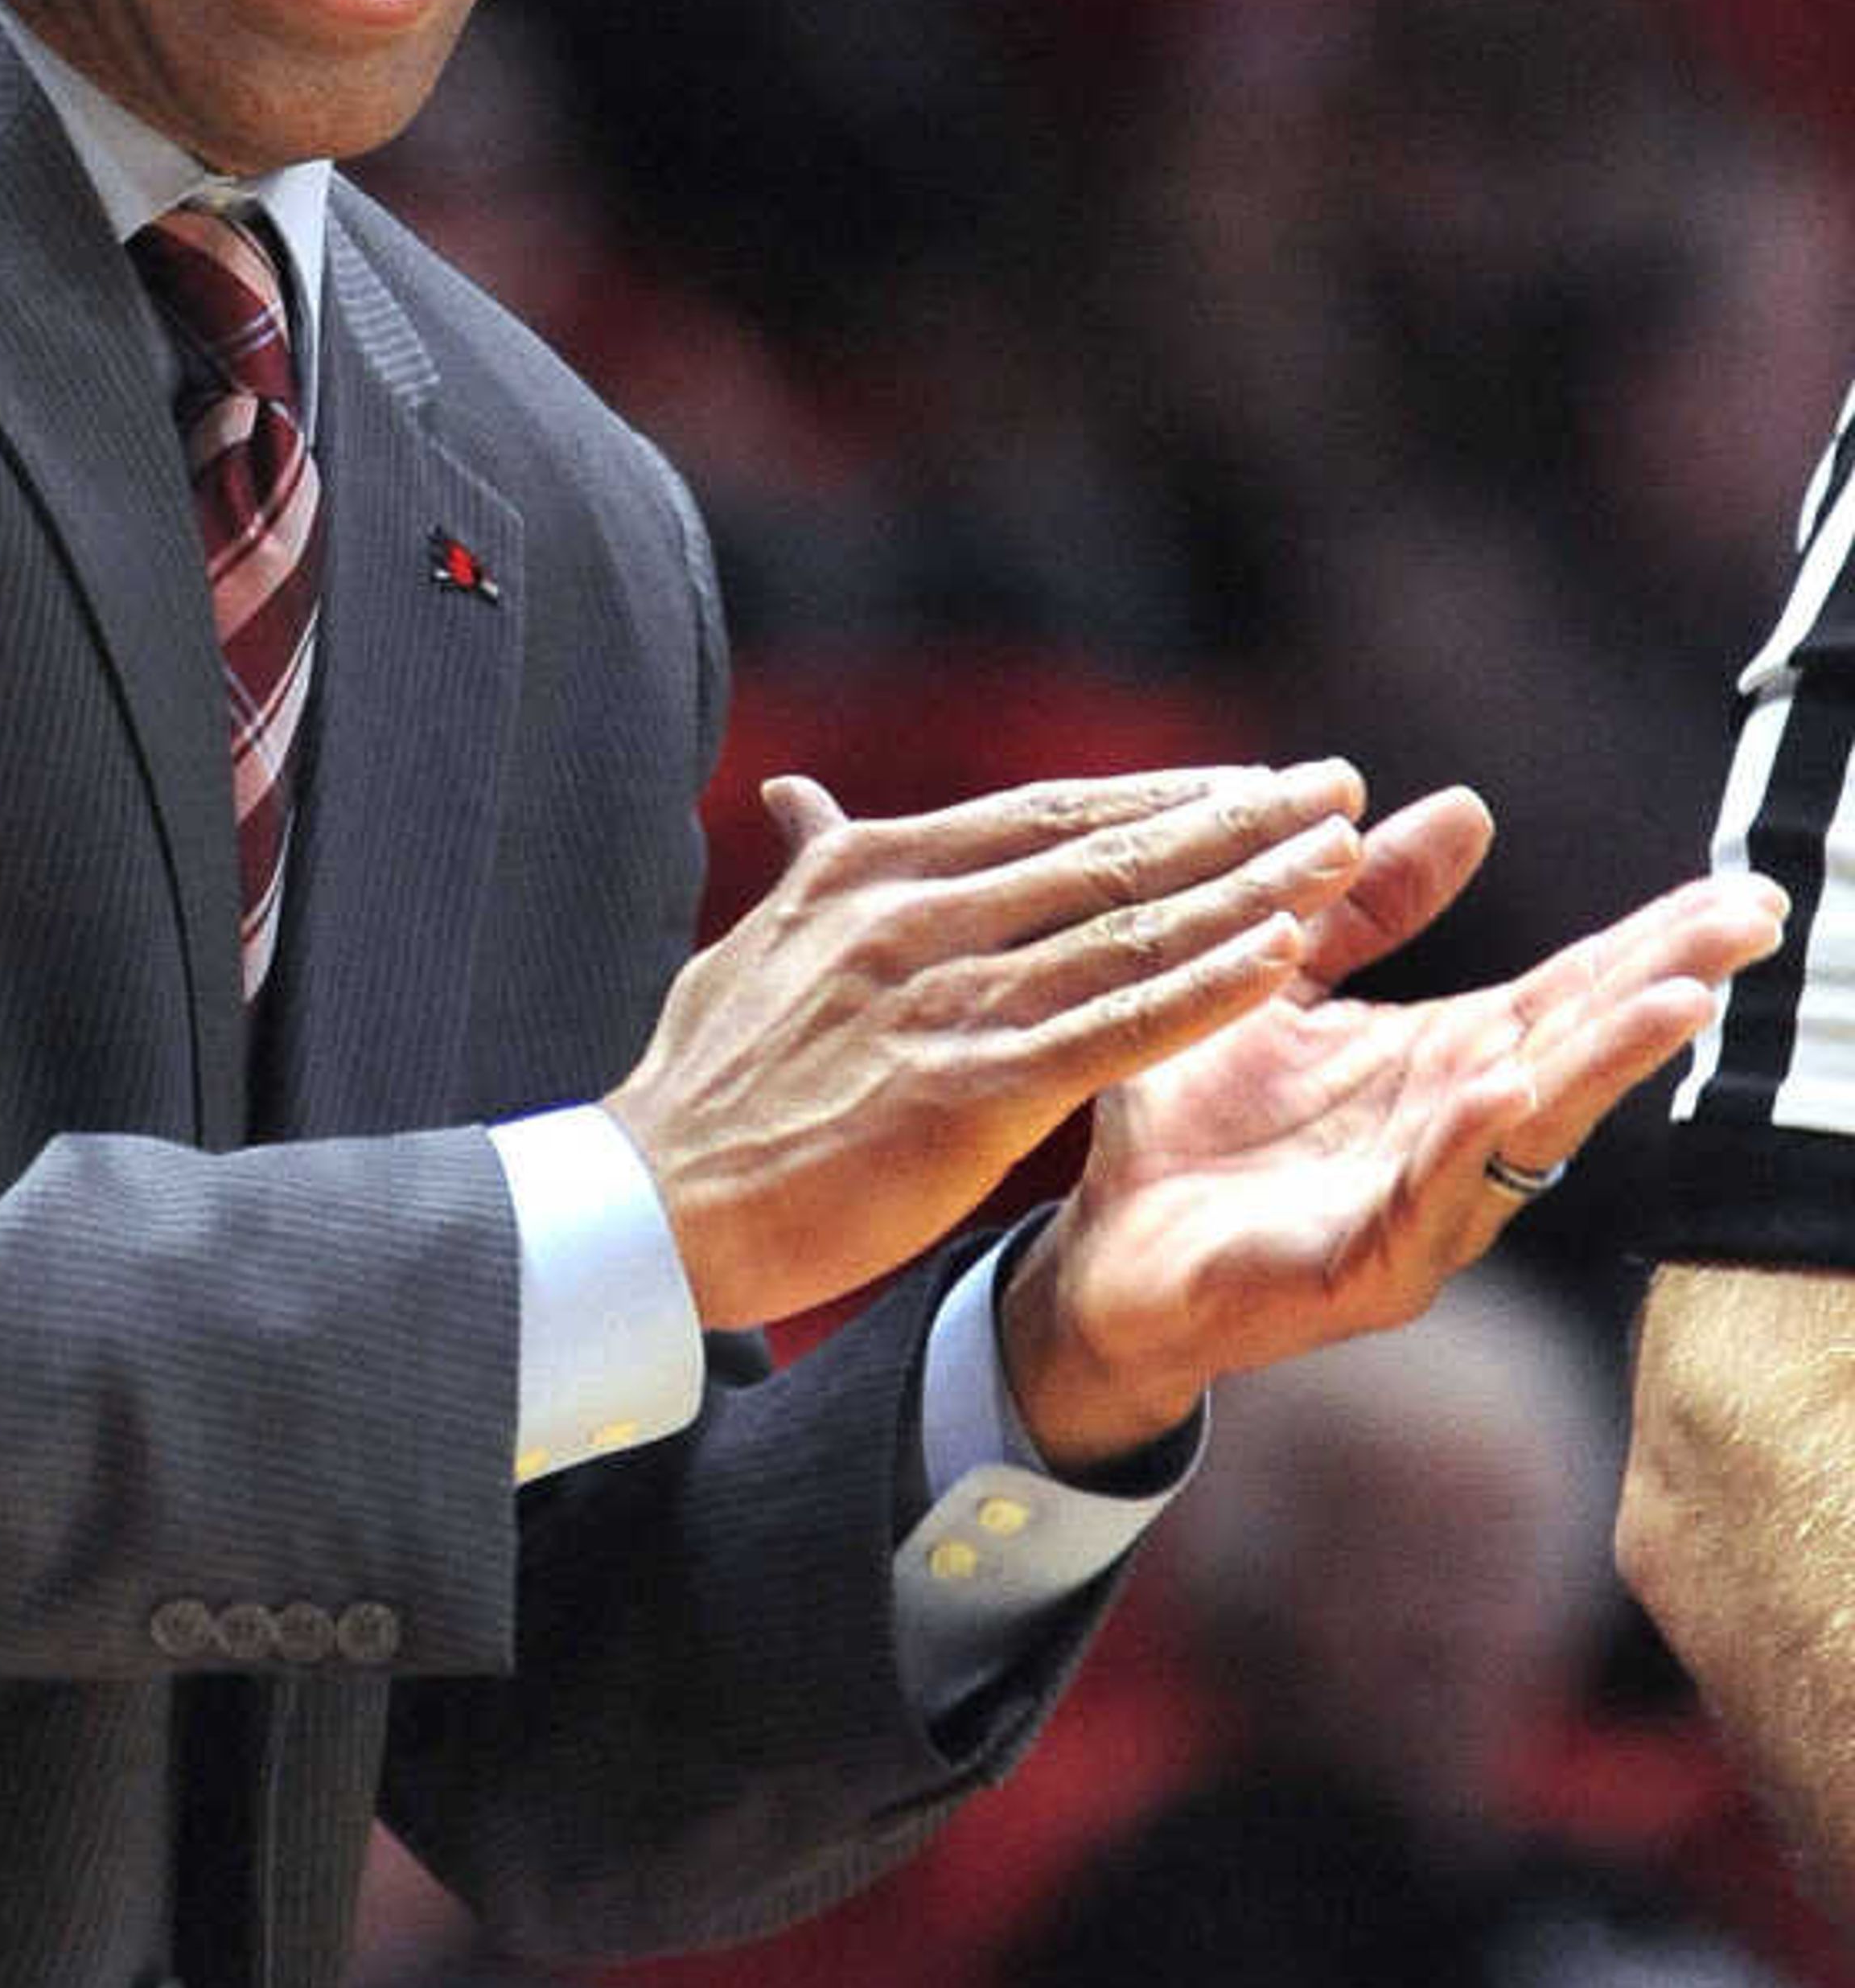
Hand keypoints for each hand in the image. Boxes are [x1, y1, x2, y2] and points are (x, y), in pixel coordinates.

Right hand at [605, 761, 1372, 1333]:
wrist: (644, 1207)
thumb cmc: (701, 1090)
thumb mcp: (750, 950)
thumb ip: (802, 873)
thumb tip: (795, 801)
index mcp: (865, 872)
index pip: (1047, 813)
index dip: (1163, 793)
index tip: (1253, 780)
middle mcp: (908, 913)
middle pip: (1107, 850)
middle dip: (1234, 817)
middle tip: (1337, 784)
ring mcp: (935, 999)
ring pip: (1126, 927)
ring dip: (1248, 886)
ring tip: (1343, 854)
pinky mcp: (960, 1091)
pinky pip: (1111, 1030)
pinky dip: (1203, 988)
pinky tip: (1281, 957)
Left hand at [1000, 787, 1789, 1462]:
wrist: (1097, 1250)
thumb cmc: (1188, 1121)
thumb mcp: (1277, 983)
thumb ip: (1363, 907)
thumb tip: (1466, 807)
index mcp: (1441, 1065)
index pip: (1565, 995)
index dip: (1652, 944)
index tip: (1737, 889)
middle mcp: (1452, 1139)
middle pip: (1574, 1053)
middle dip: (1662, 990)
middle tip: (1744, 926)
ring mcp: (1417, 1213)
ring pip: (1526, 1135)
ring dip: (1599, 1067)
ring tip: (1674, 1004)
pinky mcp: (1356, 1274)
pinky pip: (1423, 1210)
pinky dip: (1464, 1152)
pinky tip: (1504, 1094)